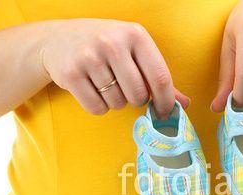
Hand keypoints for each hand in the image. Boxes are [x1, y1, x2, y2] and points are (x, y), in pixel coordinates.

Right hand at [40, 19, 189, 117]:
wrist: (58, 39)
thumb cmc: (105, 47)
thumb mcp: (134, 51)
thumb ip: (158, 78)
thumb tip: (184, 104)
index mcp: (135, 35)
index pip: (160, 77)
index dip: (165, 101)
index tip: (164, 112)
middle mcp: (112, 42)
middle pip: (138, 95)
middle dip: (135, 100)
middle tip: (126, 89)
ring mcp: (90, 57)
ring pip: (117, 103)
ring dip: (115, 102)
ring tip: (105, 84)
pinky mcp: (71, 74)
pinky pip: (97, 108)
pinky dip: (98, 106)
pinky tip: (93, 90)